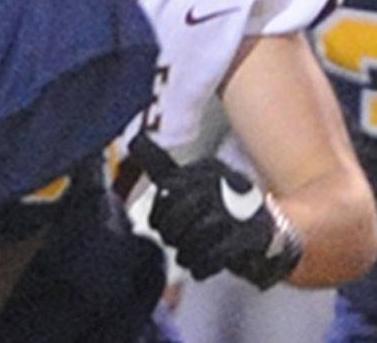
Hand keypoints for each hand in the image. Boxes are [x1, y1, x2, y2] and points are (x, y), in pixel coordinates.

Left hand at [129, 133, 301, 288]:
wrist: (274, 232)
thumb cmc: (222, 206)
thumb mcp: (192, 181)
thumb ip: (163, 167)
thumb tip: (135, 140)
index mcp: (208, 169)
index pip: (168, 188)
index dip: (158, 212)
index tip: (159, 225)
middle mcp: (226, 183)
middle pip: (181, 210)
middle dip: (171, 232)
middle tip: (173, 242)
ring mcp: (243, 209)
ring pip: (198, 233)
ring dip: (186, 251)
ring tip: (185, 257)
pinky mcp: (255, 236)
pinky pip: (219, 253)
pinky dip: (203, 264)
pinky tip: (198, 269)